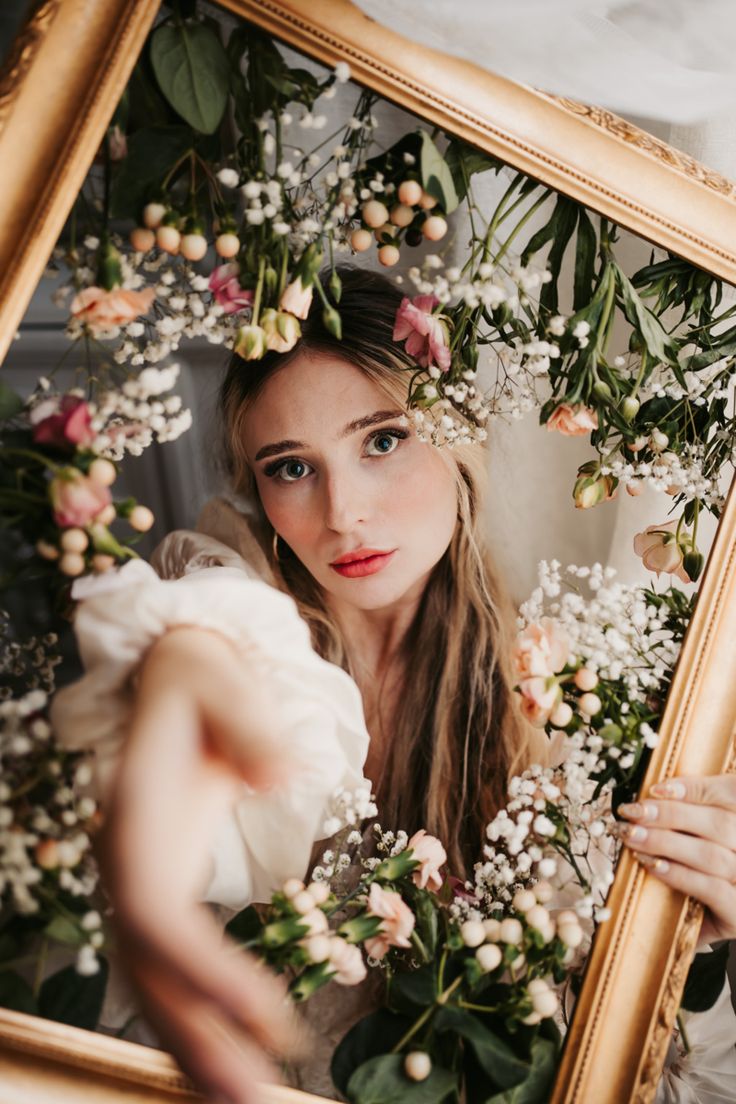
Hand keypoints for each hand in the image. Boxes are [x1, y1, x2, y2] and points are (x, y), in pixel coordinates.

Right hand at [96, 626, 301, 1103]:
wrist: (175, 674)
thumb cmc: (201, 674)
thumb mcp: (219, 674)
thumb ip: (247, 717)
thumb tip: (279, 773)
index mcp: (136, 820)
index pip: (157, 915)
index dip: (205, 972)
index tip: (275, 1019)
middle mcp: (128, 864)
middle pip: (149, 974)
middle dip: (199, 1043)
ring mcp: (142, 883)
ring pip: (158, 986)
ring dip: (201, 1051)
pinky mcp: (166, 890)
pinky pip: (178, 970)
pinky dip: (205, 1019)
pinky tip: (242, 1062)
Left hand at [617, 773, 735, 946]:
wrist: (714, 927)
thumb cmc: (700, 873)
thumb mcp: (698, 837)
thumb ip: (689, 814)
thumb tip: (656, 792)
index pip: (731, 792)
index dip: (694, 788)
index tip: (655, 789)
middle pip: (721, 823)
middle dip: (671, 814)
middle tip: (632, 811)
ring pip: (712, 854)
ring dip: (665, 843)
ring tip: (632, 836)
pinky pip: (712, 889)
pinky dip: (679, 874)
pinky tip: (652, 865)